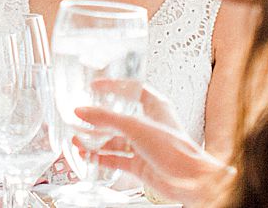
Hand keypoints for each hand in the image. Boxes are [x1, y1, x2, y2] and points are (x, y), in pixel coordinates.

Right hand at [74, 81, 232, 206]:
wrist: (189, 181)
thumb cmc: (175, 149)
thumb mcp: (135, 126)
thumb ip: (106, 118)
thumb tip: (82, 110)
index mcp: (156, 107)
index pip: (133, 90)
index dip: (114, 86)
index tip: (95, 86)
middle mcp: (150, 125)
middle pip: (119, 117)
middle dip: (99, 118)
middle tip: (81, 116)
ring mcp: (145, 146)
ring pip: (115, 140)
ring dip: (96, 141)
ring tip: (77, 139)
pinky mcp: (141, 165)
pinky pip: (116, 159)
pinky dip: (101, 157)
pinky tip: (87, 155)